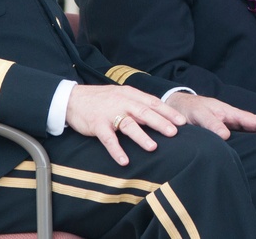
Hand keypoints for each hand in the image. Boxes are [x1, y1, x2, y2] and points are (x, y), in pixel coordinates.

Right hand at [66, 84, 187, 165]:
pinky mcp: (97, 124)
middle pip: (144, 112)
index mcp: (130, 94)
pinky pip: (108, 139)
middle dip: (160, 122)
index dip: (168, 112)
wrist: (73, 99)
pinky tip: (124, 161)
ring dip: (141, 136)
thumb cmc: (101, 99)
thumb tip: (160, 115)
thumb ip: (139, 104)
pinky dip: (117, 150)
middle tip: (174, 132)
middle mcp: (122, 102)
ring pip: (128, 124)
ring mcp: (109, 113)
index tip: (182, 121)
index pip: (153, 103)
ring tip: (153, 147)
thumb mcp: (121, 95)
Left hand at [167, 92, 255, 138]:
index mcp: (229, 113)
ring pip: (248, 133)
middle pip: (255, 127)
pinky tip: (253, 151)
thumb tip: (226, 136)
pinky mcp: (221, 133)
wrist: (177, 107)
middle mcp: (231, 119)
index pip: (252, 120)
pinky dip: (248, 142)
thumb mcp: (199, 115)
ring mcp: (227, 126)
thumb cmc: (189, 109)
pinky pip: (238, 138)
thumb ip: (211, 124)